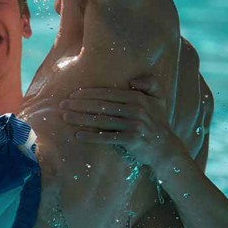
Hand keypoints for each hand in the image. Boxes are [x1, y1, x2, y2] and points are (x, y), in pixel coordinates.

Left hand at [60, 77, 181, 164]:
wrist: (165, 148)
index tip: (73, 94)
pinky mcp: (132, 141)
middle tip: (62, 104)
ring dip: (81, 118)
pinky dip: (92, 137)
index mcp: (139, 97)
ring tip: (65, 117)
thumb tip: (132, 80)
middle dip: (80, 104)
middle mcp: (136, 109)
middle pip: (102, 106)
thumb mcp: (159, 98)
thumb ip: (150, 83)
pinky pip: (108, 138)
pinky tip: (78, 136)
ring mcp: (134, 125)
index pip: (109, 93)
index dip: (90, 93)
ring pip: (102, 121)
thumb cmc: (157, 120)